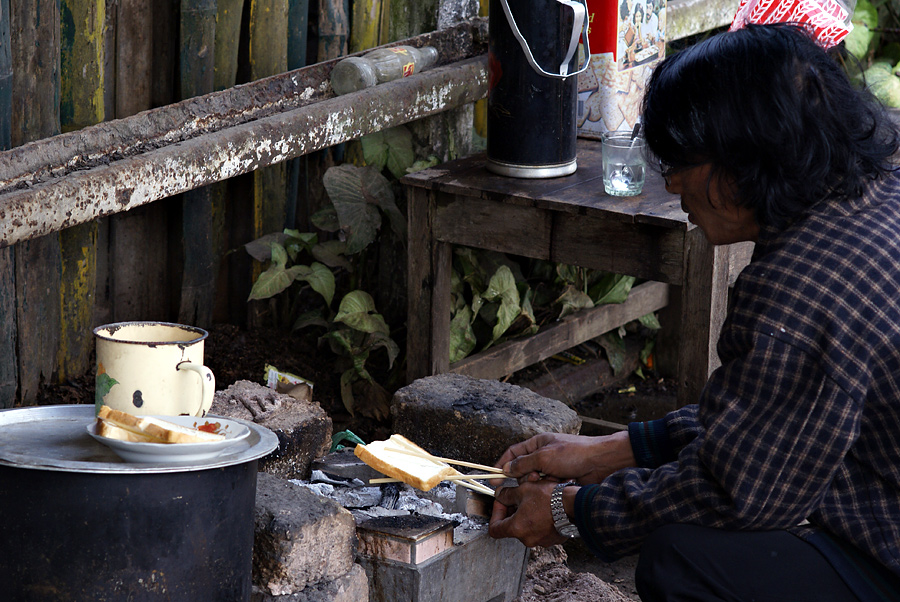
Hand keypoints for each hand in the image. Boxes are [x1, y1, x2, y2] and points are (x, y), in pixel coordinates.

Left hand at [488, 480, 567, 547]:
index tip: (501, 502)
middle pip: (511, 527)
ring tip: (532, 498)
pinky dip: (538, 519)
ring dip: (526, 513)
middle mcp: (528, 539)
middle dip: (512, 510)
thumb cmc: (549, 498)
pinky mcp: (553, 539)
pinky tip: (544, 506)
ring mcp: (541, 541)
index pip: (494, 529)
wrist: (575, 505)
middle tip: (517, 496)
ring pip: (526, 527)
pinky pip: (540, 529)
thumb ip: (506, 494)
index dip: (495, 514)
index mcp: (517, 529)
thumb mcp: (523, 489)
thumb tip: (499, 495)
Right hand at [496, 431, 635, 484]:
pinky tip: (553, 489)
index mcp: (537, 443)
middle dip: (523, 477)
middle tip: (528, 482)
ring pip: (533, 481)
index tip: (494, 479)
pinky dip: (546, 490)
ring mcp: (552, 468)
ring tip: (546, 483)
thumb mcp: (544, 457)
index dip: (501, 465)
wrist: (602, 464)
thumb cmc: (574, 454)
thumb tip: (506, 470)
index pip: (513, 453)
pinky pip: (545, 488)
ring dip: (536, 484)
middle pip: (522, 469)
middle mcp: (543, 455)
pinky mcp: (559, 481)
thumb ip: (523, 464)